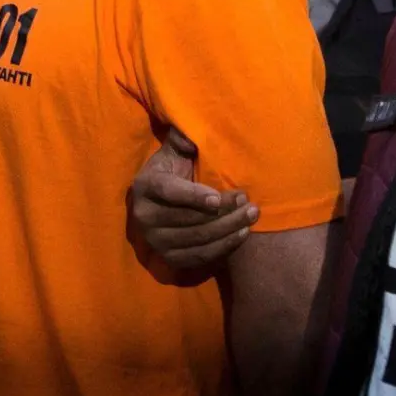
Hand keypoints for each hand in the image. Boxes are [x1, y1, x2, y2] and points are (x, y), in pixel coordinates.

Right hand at [129, 128, 258, 273]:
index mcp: (145, 185)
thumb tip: (191, 137)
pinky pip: (200, 256)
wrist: (164, 202)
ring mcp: (155, 241)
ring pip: (197, 238)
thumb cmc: (175, 170)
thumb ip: (183, 139)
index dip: (193, 196)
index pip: (169, 192)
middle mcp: (144, 216)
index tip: (218, 198)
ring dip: (229, 229)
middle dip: (223, 212)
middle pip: (188, 219)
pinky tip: (242, 233)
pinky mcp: (169, 258)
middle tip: (248, 201)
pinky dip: (224, 246)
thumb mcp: (175, 151)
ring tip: (251, 215)